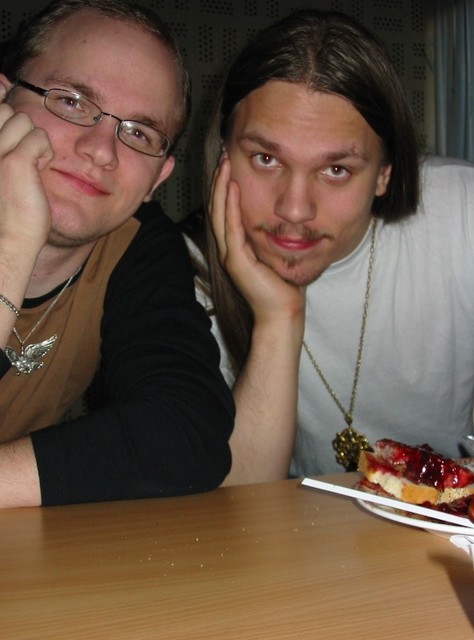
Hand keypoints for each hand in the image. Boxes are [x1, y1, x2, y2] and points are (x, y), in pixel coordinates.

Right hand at [0, 103, 52, 252]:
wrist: (7, 239)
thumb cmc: (5, 203)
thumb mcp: (0, 159)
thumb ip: (3, 126)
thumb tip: (2, 82)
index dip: (3, 102)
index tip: (13, 125)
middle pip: (9, 110)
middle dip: (22, 132)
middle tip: (22, 160)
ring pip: (26, 120)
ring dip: (34, 144)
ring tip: (28, 168)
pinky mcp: (15, 161)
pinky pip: (40, 137)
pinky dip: (44, 153)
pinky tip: (37, 172)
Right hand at [209, 157, 304, 331]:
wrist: (282, 312)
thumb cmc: (283, 286)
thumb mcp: (274, 252)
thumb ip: (270, 234)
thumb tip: (278, 216)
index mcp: (235, 247)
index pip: (225, 211)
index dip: (223, 186)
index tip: (228, 163)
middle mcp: (228, 249)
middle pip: (217, 208)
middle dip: (219, 180)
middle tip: (222, 154)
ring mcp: (230, 255)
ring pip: (220, 214)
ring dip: (220, 187)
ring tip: (223, 164)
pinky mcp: (237, 261)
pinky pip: (231, 227)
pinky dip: (230, 206)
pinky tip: (231, 187)